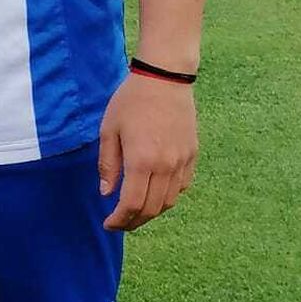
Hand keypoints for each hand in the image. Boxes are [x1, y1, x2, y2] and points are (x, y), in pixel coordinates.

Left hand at [97, 73, 197, 231]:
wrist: (165, 77)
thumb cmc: (131, 100)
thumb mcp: (109, 130)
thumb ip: (108, 165)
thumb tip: (107, 194)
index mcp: (142, 160)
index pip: (132, 205)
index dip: (120, 220)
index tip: (109, 224)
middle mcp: (166, 165)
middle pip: (152, 209)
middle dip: (134, 222)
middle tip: (120, 223)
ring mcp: (182, 160)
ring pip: (170, 201)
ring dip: (152, 212)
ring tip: (136, 212)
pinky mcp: (192, 154)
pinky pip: (182, 186)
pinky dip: (168, 197)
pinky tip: (155, 193)